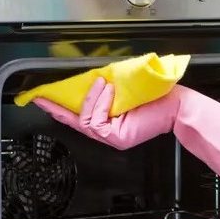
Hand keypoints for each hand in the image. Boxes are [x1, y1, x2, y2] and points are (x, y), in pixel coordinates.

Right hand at [33, 77, 179, 149]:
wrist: (175, 104)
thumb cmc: (154, 95)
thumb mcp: (123, 90)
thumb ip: (105, 91)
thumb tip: (88, 81)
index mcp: (110, 121)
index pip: (81, 116)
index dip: (60, 109)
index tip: (43, 99)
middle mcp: (109, 132)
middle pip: (78, 121)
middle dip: (60, 108)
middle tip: (45, 97)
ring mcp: (113, 137)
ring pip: (86, 121)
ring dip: (91, 99)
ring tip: (101, 83)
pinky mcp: (118, 138)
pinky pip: (98, 121)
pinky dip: (100, 103)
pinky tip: (108, 91)